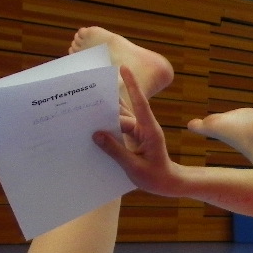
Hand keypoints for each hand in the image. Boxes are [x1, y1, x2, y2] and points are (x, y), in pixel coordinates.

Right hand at [92, 66, 183, 197]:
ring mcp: (138, 132)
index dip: (132, 85)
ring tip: (84, 104)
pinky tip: (92, 125)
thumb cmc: (155, 177)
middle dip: (107, 102)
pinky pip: (118, 128)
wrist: (167, 184)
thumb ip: (115, 151)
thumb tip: (96, 134)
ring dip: (105, 113)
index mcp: (149, 130)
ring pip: (119, 118)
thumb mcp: (134, 166)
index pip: (140, 103)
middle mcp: (144, 127)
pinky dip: (107, 126)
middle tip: (87, 90)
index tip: (124, 68)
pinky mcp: (133, 138)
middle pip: (123, 111)